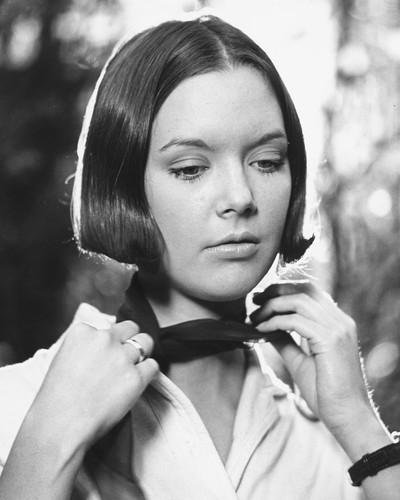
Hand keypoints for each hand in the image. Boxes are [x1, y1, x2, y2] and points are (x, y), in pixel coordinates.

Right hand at [30, 321, 158, 448]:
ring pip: (146, 342)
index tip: (103, 356)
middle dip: (130, 340)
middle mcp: (104, 339)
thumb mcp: (62, 360)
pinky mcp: (136, 377)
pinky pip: (153, 366)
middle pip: (131, 328)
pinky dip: (148, 373)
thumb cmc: (56, 401)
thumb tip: (100, 351)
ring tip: (135, 367)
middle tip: (125, 356)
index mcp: (83, 332)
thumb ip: (84, 348)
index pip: (106, 328)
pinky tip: (138, 382)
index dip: (108, 342)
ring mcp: (122, 357)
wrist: (60, 427)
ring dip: (142, 354)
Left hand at [250, 281, 371, 434]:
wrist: (348, 417)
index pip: (309, 292)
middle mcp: (340, 320)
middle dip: (275, 291)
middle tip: (253, 300)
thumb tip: (266, 327)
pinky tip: (261, 330)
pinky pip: (295, 321)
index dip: (283, 291)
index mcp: (337, 323)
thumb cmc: (326, 393)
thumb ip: (285, 341)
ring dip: (271, 306)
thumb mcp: (300, 361)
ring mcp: (337, 328)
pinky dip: (274, 322)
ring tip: (254, 318)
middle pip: (304, 290)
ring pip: (298, 301)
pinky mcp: (330, 339)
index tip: (260, 299)